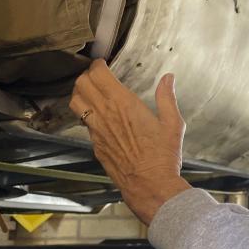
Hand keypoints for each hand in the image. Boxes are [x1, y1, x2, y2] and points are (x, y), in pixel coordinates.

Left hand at [71, 60, 190, 223]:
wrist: (149, 185)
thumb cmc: (162, 157)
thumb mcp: (172, 124)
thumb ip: (167, 98)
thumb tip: (168, 78)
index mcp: (124, 104)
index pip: (99, 75)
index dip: (98, 65)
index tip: (102, 63)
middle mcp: (106, 115)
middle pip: (82, 84)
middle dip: (87, 74)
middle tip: (95, 73)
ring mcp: (97, 130)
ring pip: (76, 102)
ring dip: (80, 91)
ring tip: (89, 90)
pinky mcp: (95, 144)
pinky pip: (83, 122)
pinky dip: (85, 112)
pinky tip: (97, 115)